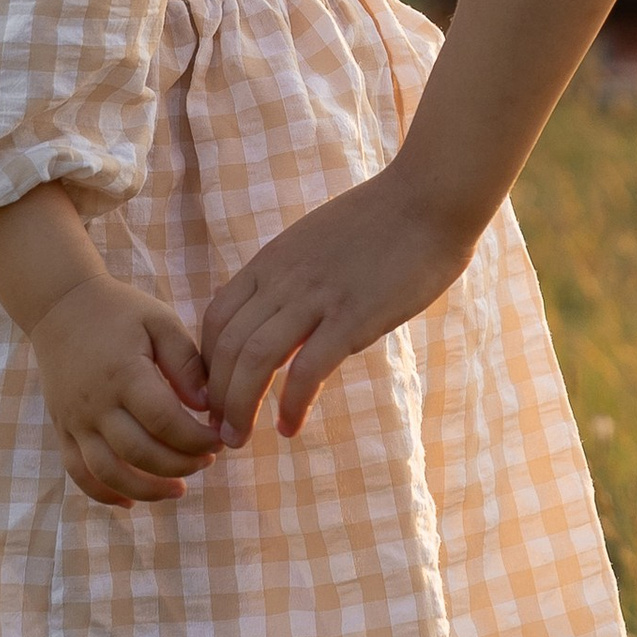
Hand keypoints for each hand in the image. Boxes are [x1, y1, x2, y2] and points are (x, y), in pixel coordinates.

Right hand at [27, 276, 222, 505]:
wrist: (59, 306)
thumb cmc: (119, 311)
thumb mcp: (159, 321)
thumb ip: (186, 362)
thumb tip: (206, 406)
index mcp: (123, 374)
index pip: (165, 422)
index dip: (197, 439)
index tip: (220, 439)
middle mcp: (95, 404)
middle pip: (139, 453)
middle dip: (180, 465)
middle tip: (207, 461)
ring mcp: (74, 421)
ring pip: (108, 473)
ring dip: (146, 490)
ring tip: (179, 490)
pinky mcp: (62, 429)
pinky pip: (78, 473)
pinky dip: (103, 494)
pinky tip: (131, 501)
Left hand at [200, 169, 479, 442]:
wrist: (430, 198)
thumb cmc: (383, 220)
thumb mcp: (315, 240)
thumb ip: (291, 274)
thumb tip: (276, 307)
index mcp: (272, 261)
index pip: (216, 319)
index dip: (206, 364)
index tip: (216, 395)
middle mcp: (283, 279)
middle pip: (227, 347)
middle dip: (216, 397)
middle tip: (220, 432)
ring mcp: (317, 297)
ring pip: (255, 360)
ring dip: (240, 407)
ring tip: (240, 439)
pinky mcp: (353, 317)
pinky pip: (307, 370)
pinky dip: (292, 404)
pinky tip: (290, 427)